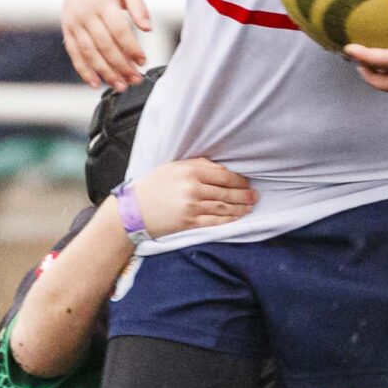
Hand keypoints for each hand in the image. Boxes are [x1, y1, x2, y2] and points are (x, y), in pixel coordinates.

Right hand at [61, 0, 151, 90]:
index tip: (143, 61)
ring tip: (120, 86)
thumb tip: (148, 29)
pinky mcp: (67, 28)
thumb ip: (139, 8)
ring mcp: (73, 22)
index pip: (119, 30)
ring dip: (104, 72)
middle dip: (121, 66)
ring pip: (88, 53)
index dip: (131, 48)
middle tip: (136, 80)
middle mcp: (85, 13)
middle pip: (104, 46)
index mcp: (102, 2)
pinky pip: (74, 53)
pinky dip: (83, 70)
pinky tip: (95, 83)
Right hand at [130, 157, 255, 237]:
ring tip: (250, 206)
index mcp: (189, 171)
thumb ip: (196, 165)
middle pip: (226, 191)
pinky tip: (238, 218)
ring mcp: (192, 206)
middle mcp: (192, 188)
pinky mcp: (189, 222)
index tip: (246, 182)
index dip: (238, 180)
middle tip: (254, 195)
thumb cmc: (151, 187)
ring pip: (223, 207)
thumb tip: (220, 168)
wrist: (133, 211)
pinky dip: (229, 220)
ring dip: (240, 207)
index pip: (222, 175)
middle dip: (243, 194)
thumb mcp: (172, 167)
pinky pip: (214, 222)